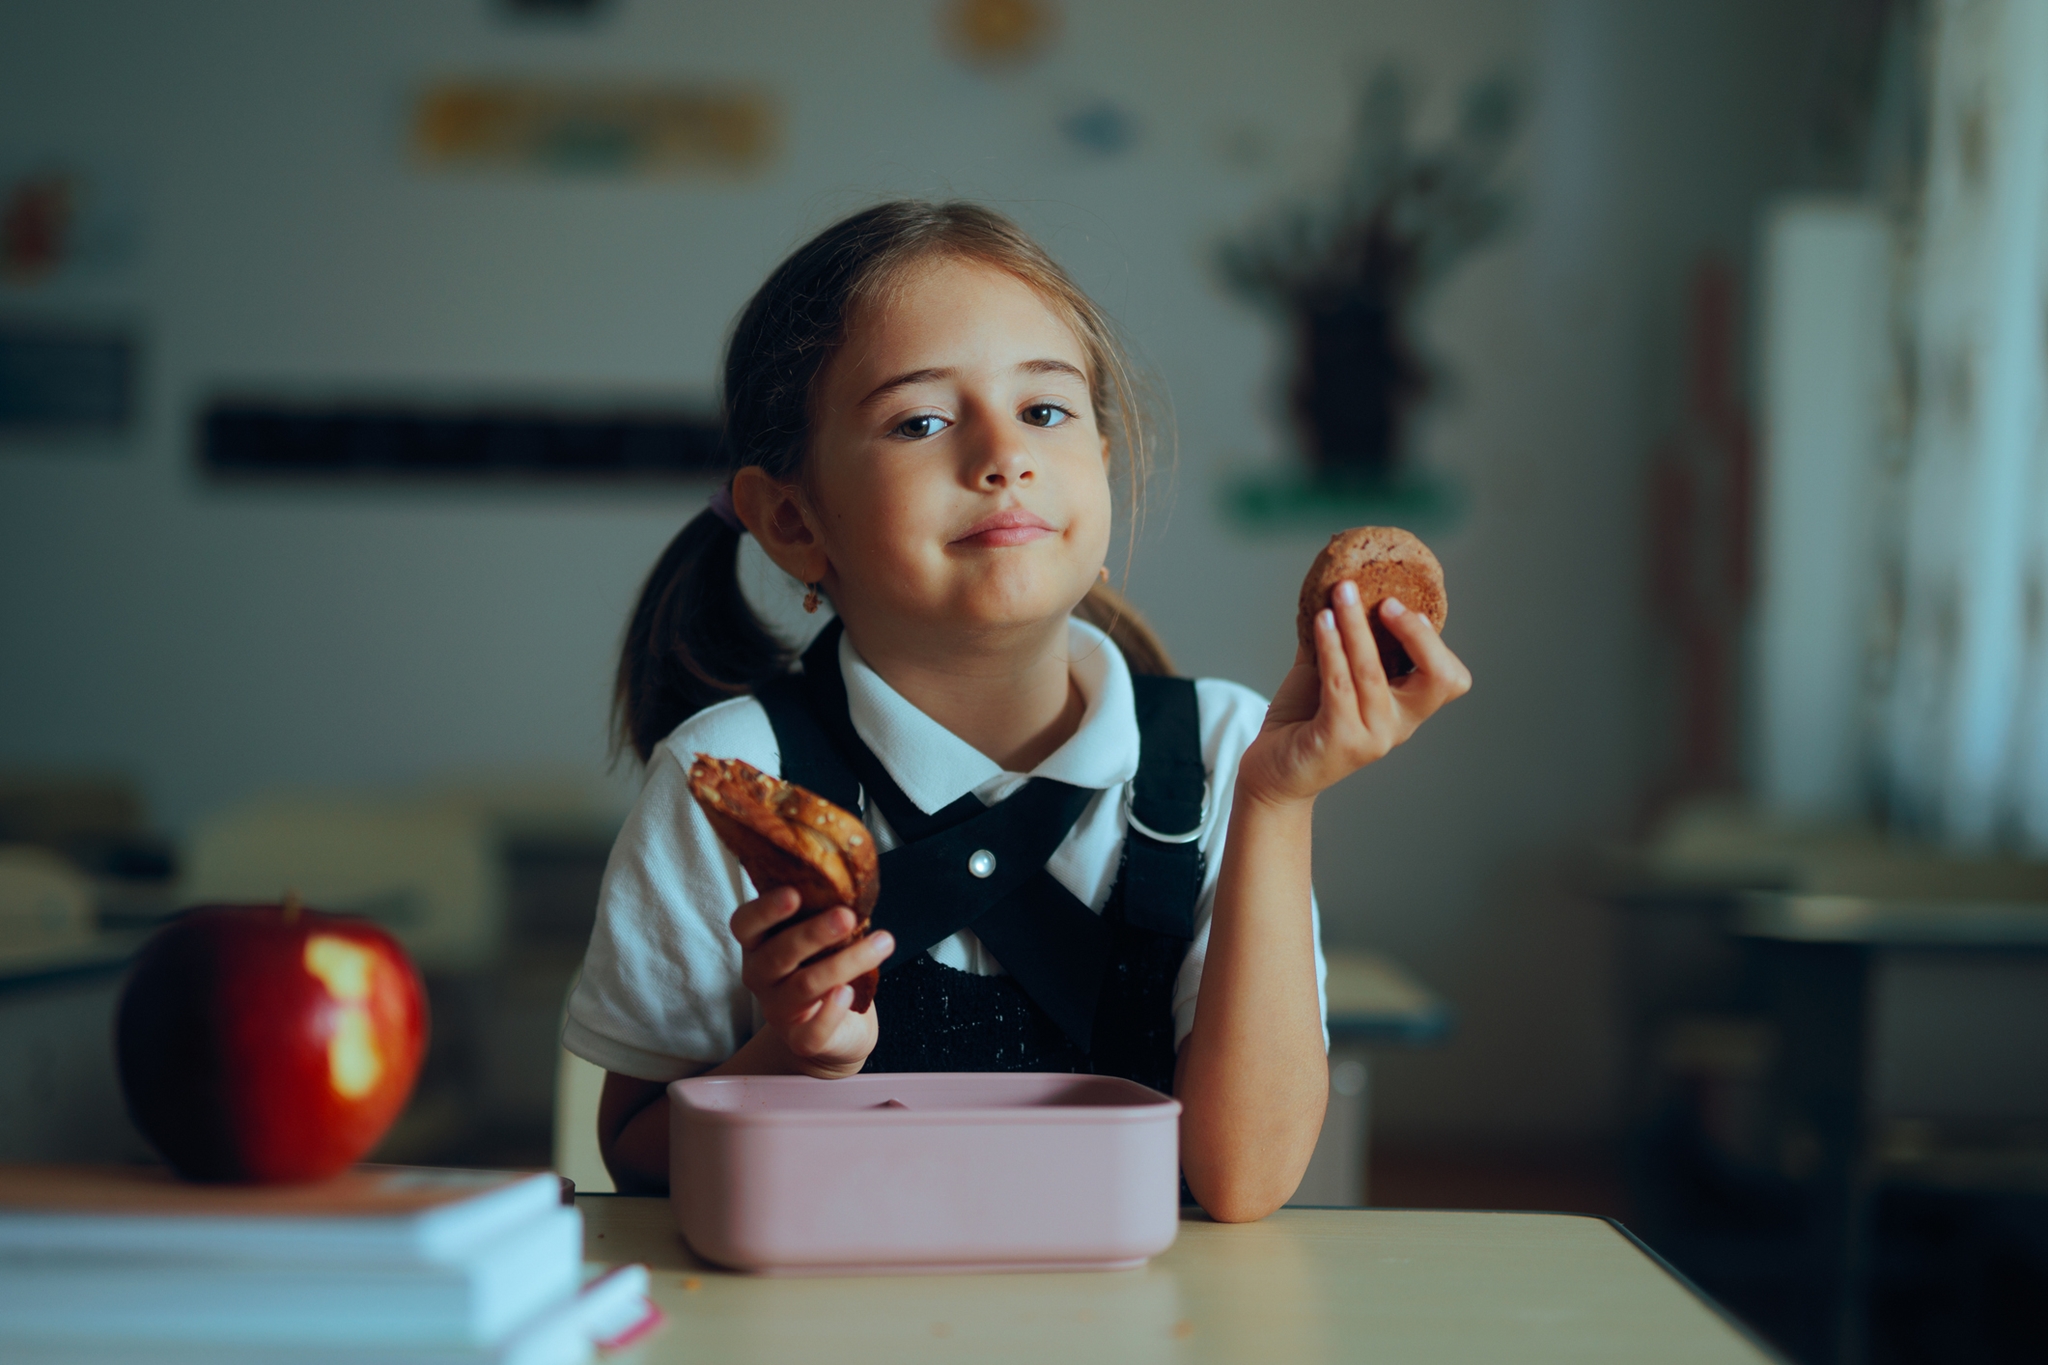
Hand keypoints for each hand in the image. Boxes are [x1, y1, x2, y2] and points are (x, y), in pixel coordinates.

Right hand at [729, 888, 893, 1078]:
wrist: (832, 1032)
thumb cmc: (822, 970)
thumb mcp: (817, 941)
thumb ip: (822, 916)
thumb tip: (850, 885)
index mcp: (759, 945)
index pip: (745, 924)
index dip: (766, 909)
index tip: (794, 893)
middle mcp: (761, 976)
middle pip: (778, 953)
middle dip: (814, 933)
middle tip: (847, 916)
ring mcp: (777, 1010)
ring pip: (805, 986)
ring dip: (845, 962)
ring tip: (881, 943)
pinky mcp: (800, 1040)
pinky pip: (812, 1031)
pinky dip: (831, 1012)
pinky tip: (848, 992)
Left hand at [1238, 579, 1471, 806]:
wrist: (1271, 773)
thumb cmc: (1303, 719)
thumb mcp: (1330, 672)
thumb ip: (1343, 638)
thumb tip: (1340, 581)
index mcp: (1405, 708)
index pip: (1450, 678)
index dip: (1435, 642)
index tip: (1406, 607)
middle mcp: (1398, 726)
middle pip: (1439, 679)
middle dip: (1417, 635)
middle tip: (1385, 600)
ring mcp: (1373, 737)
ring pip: (1374, 671)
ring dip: (1356, 625)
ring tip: (1339, 591)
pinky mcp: (1340, 741)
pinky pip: (1340, 685)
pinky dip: (1332, 647)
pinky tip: (1321, 621)